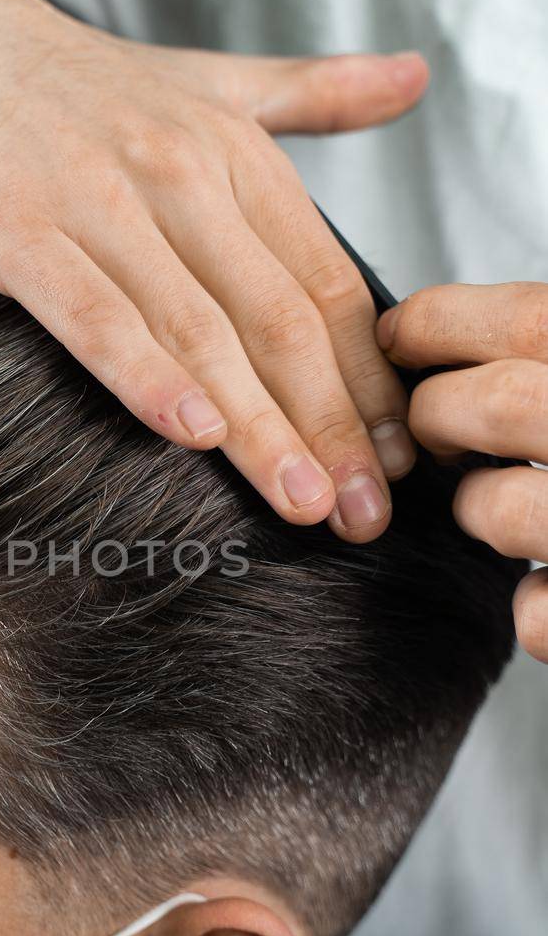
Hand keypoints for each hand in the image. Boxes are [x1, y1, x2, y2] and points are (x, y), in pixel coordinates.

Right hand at [0, 0, 428, 540]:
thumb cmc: (65, 78)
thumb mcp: (202, 79)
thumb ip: (310, 93)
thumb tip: (415, 78)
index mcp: (234, 149)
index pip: (327, 284)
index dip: (368, 384)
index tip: (396, 462)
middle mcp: (181, 171)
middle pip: (279, 320)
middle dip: (331, 427)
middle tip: (365, 514)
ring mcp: (97, 201)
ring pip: (199, 329)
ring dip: (258, 426)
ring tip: (302, 502)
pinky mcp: (15, 227)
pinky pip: (94, 314)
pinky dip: (146, 374)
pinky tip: (190, 431)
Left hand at [378, 282, 547, 661]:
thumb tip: (446, 326)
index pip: (532, 321)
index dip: (443, 322)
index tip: (402, 334)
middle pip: (495, 406)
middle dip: (439, 414)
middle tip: (437, 427)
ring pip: (496, 508)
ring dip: (480, 506)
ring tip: (504, 504)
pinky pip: (541, 613)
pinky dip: (533, 606)